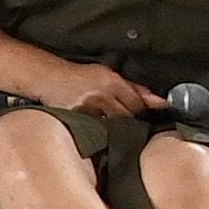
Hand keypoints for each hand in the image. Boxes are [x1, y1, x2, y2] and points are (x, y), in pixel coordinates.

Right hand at [46, 62, 165, 120]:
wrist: (48, 77)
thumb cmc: (80, 77)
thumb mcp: (109, 76)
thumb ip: (135, 89)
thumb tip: (161, 103)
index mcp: (112, 82)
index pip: (138, 105)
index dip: (141, 113)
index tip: (141, 117)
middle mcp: (101, 95)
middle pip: (126, 118)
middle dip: (129, 122)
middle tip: (126, 125)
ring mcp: (86, 109)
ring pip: (111, 127)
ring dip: (114, 129)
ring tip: (111, 128)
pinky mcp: (75, 118)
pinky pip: (94, 130)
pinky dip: (98, 132)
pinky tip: (96, 130)